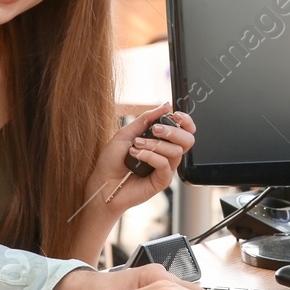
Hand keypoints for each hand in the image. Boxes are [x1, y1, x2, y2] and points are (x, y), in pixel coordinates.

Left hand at [82, 104, 196, 216]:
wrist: (102, 183)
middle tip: (156, 130)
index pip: (185, 131)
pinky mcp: (161, 181)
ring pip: (176, 151)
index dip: (186, 122)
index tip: (175, 115)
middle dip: (173, 131)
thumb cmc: (112, 160)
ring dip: (155, 144)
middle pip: (187, 140)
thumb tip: (165, 106)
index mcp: (162, 142)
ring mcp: (165, 168)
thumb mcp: (127, 133)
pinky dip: (150, 156)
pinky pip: (165, 165)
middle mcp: (166, 155)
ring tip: (136, 145)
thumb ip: (146, 119)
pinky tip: (136, 155)